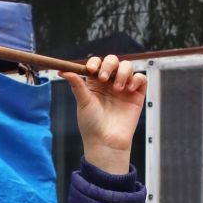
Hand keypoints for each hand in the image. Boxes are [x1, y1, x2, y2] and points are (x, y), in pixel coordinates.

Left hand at [60, 55, 146, 175]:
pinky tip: (128, 89)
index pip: (97, 63)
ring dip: (122, 72)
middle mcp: (109, 83)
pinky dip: (136, 79)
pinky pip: (141, 78)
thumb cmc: (91, 124)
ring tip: (117, 88)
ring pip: (127, 66)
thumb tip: (62, 71)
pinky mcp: (136, 95)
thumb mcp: (83, 102)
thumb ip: (77, 84)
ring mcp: (123, 88)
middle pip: (113, 61)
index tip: (91, 70)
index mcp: (95, 83)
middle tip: (104, 78)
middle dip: (109, 65)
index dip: (95, 62)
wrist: (106, 141)